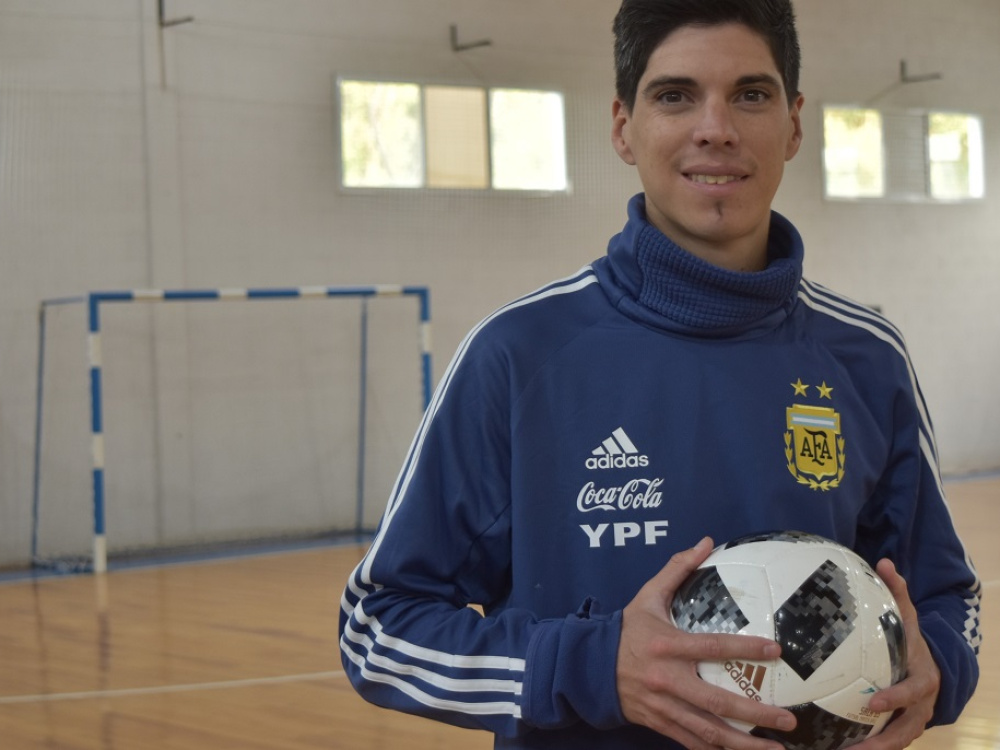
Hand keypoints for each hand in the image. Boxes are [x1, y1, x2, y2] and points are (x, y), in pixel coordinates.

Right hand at [617, 537, 795, 749]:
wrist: (590, 668)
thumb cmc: (626, 631)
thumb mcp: (647, 597)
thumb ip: (676, 570)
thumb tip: (705, 542)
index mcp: (667, 645)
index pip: (711, 647)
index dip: (744, 648)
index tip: (775, 650)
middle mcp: (668, 679)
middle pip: (718, 701)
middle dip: (756, 713)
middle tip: (788, 718)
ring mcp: (665, 707)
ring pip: (710, 731)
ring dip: (744, 745)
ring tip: (776, 748)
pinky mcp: (662, 724)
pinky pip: (694, 743)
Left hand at [853, 559, 940, 749]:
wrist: (933, 667)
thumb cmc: (910, 639)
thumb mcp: (907, 616)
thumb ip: (896, 590)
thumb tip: (884, 560)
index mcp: (921, 678)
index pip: (910, 692)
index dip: (894, 698)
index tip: (871, 701)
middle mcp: (920, 706)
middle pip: (905, 730)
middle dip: (881, 742)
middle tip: (854, 749)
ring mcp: (912, 721)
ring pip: (895, 743)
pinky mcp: (900, 730)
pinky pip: (885, 744)